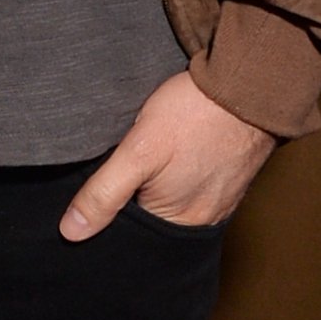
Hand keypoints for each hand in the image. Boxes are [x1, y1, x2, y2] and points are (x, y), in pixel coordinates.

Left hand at [60, 73, 274, 241]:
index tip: (97, 193)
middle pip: (151, 221)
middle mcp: (203, 220)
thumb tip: (71, 231)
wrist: (249, 82)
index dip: (107, 217)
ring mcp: (220, 199)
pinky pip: (193, 187)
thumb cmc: (195, 114)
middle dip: (131, 202)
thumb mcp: (138, 150)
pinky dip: (177, 175)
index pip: (130, 237)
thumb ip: (104, 193)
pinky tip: (171, 154)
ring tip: (146, 160)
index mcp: (179, 224)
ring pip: (170, 202)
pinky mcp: (228, 178)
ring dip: (154, 186)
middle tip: (122, 169)